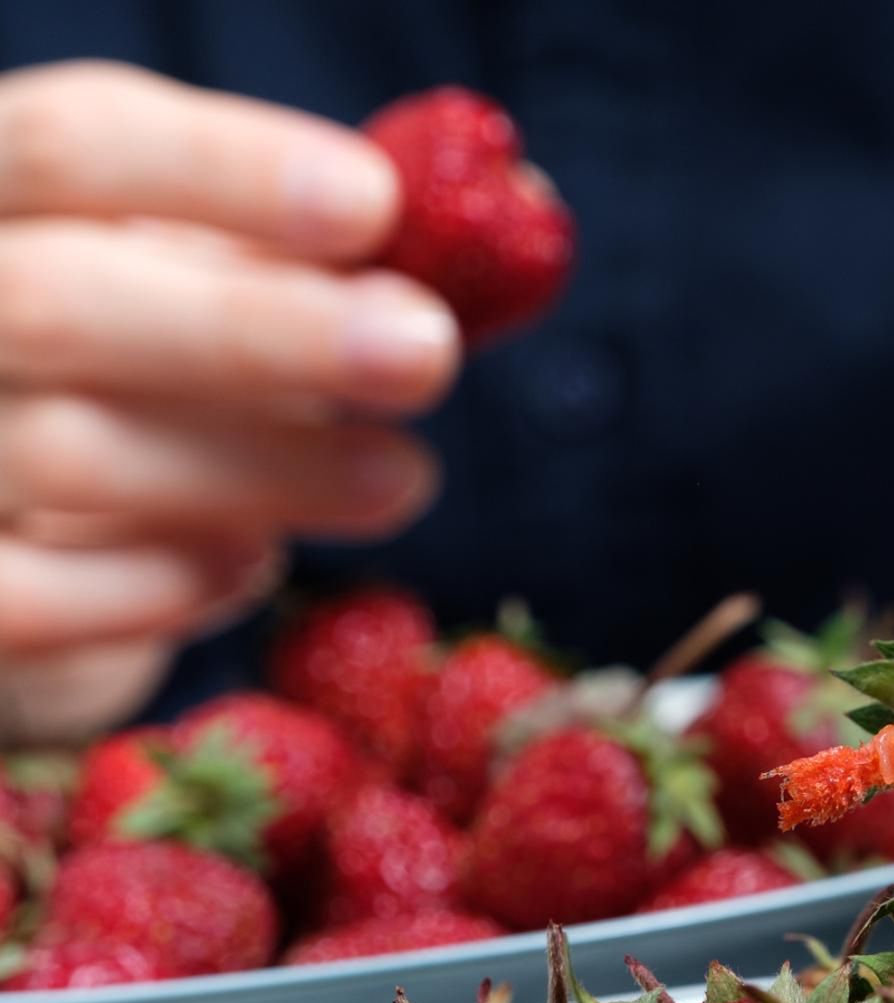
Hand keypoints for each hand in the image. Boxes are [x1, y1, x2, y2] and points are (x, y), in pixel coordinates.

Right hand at [0, 62, 458, 740]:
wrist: (16, 539)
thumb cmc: (138, 373)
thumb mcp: (200, 284)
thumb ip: (298, 260)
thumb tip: (476, 242)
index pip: (67, 143)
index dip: (222, 169)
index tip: (375, 204)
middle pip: (58, 299)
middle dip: (261, 329)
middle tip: (426, 353)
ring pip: (72, 452)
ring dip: (267, 470)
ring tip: (398, 478)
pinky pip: (40, 597)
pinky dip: (171, 583)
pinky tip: (253, 561)